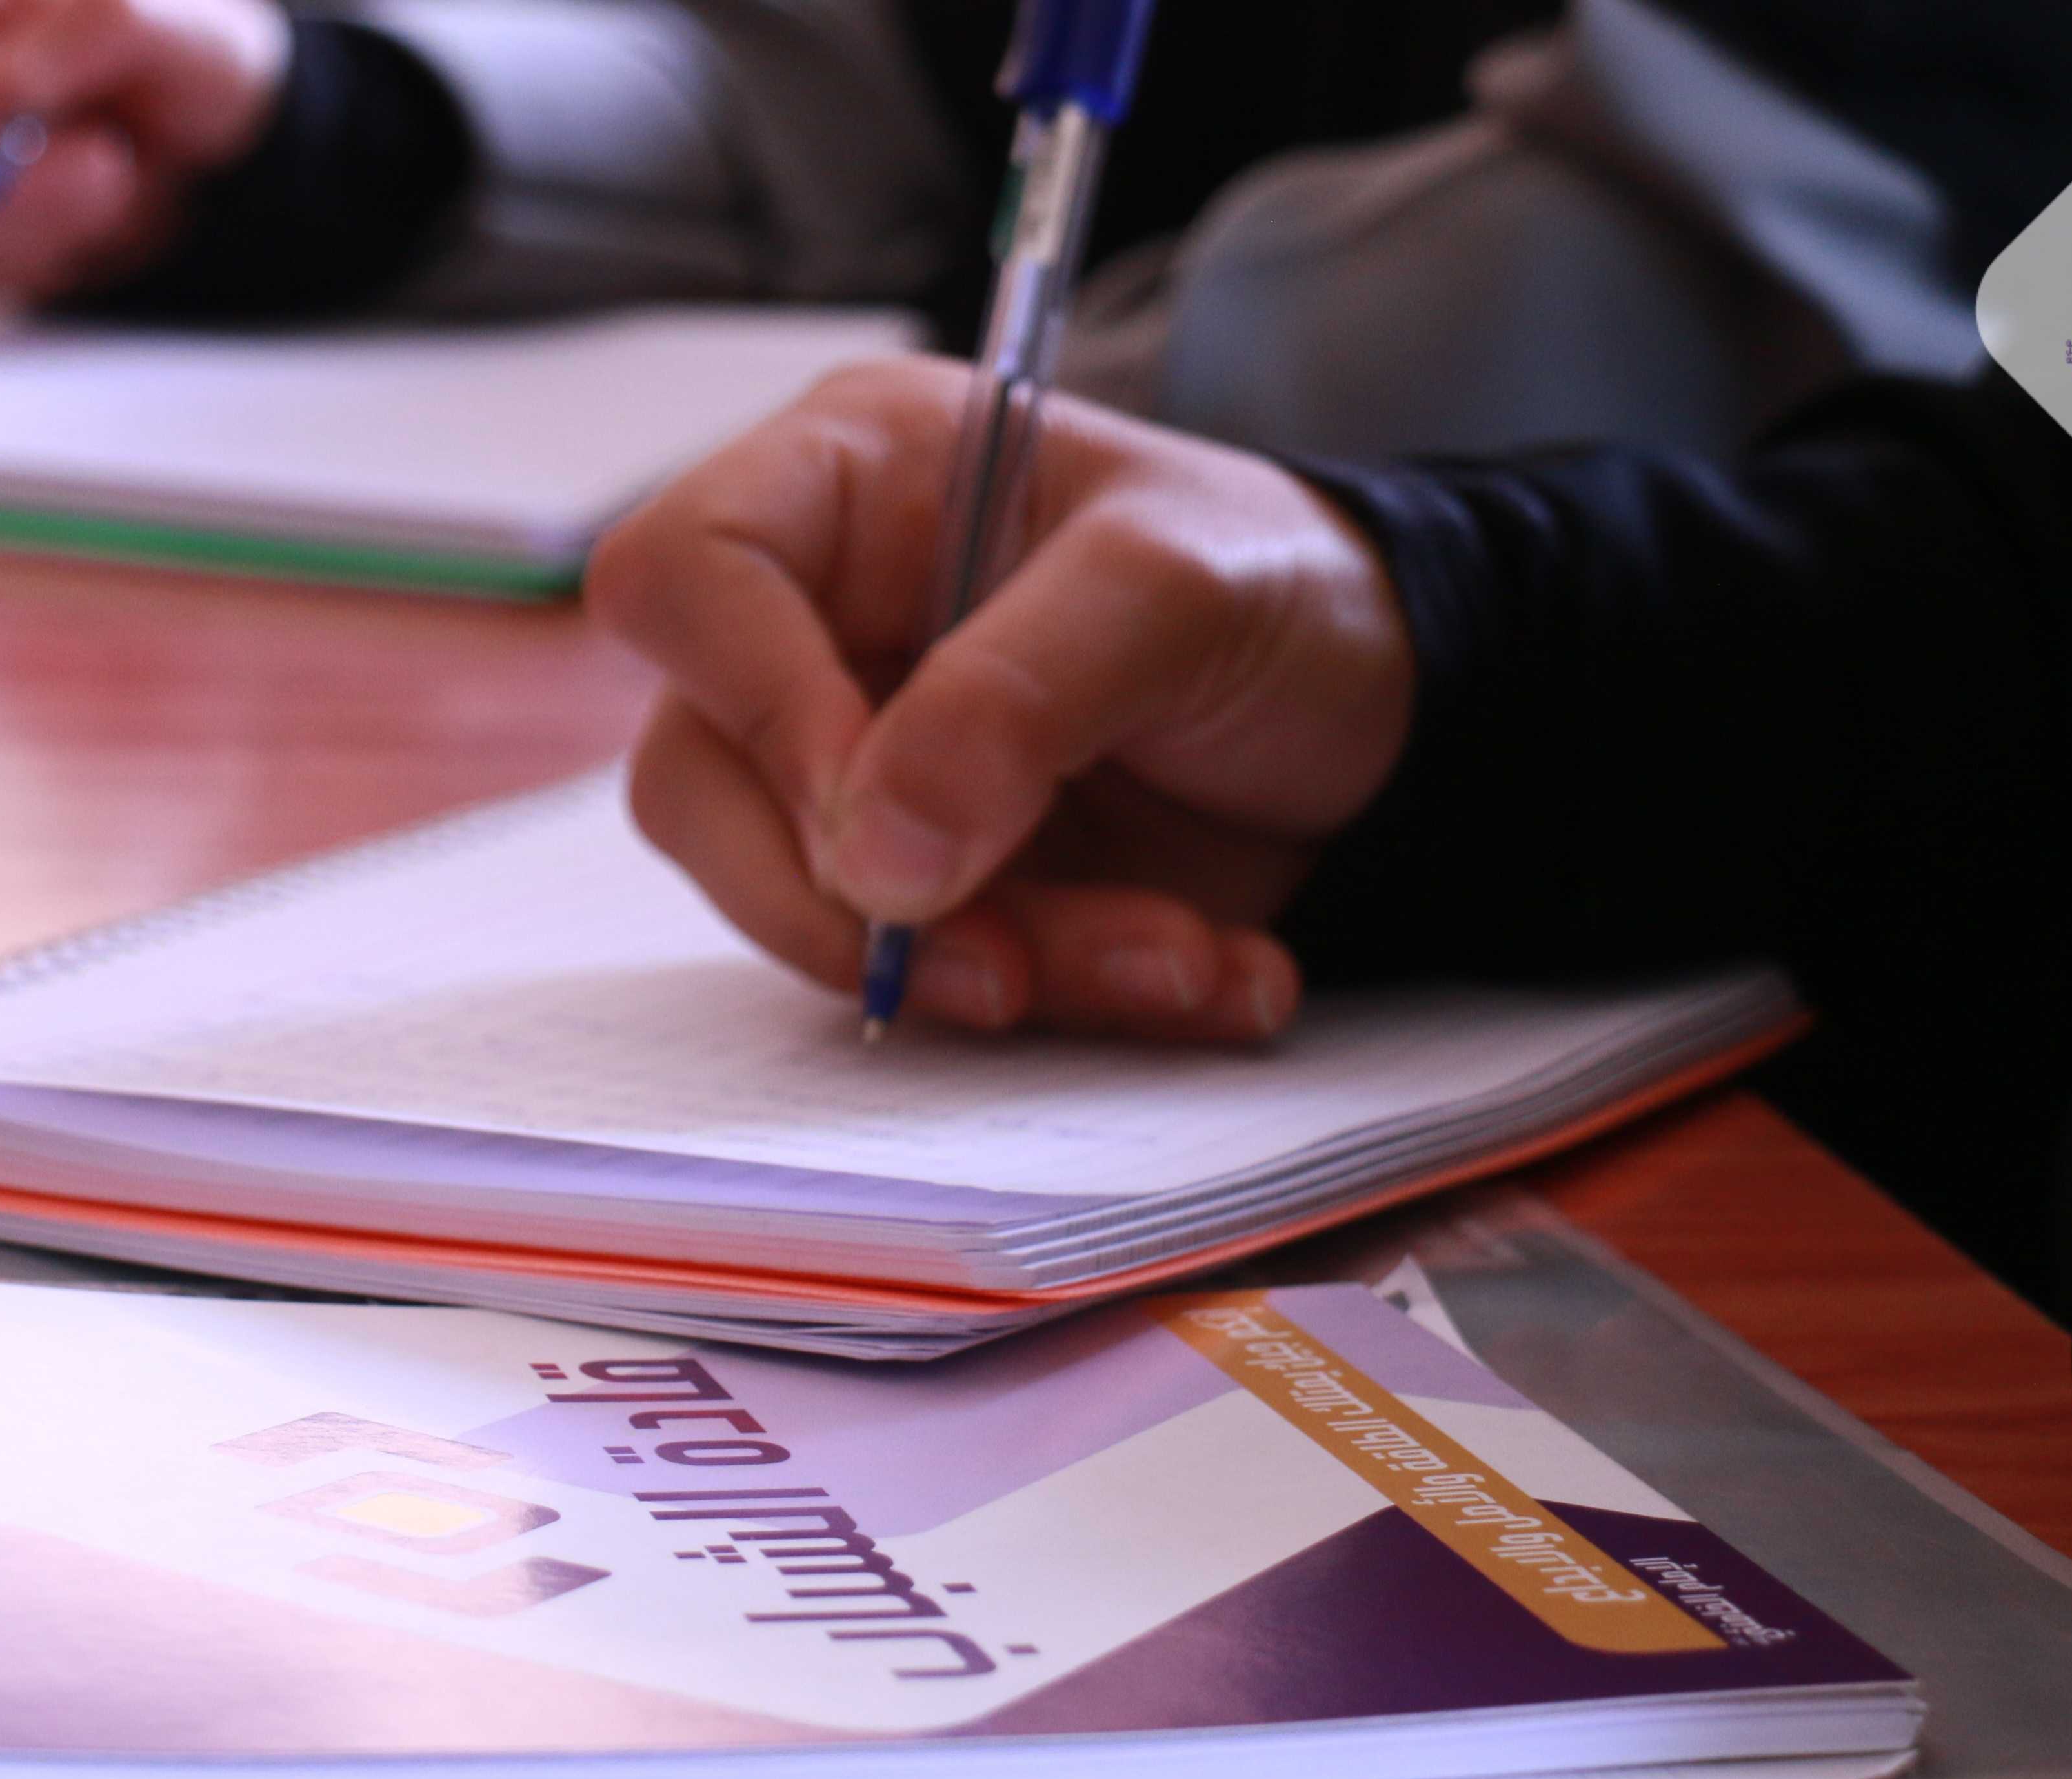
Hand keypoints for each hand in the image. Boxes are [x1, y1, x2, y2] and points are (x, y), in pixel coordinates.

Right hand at [0, 0, 288, 297]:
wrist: (227, 142)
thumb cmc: (187, 52)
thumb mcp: (176, 20)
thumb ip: (96, 26)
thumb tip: (3, 86)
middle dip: (0, 164)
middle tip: (102, 155)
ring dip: (44, 209)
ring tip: (116, 169)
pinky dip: (51, 250)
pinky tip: (100, 211)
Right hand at [592, 358, 1417, 1043]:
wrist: (1389, 710)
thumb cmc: (1277, 584)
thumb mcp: (1177, 591)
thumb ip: (1019, 696)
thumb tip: (874, 857)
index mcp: (849, 483)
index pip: (682, 577)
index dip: (755, 707)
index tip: (877, 816)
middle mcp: (818, 627)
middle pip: (698, 786)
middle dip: (860, 904)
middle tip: (1014, 962)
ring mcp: (856, 768)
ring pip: (804, 910)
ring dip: (994, 970)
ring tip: (1176, 959)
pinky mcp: (922, 886)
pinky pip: (919, 980)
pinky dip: (1062, 1002)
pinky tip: (1201, 972)